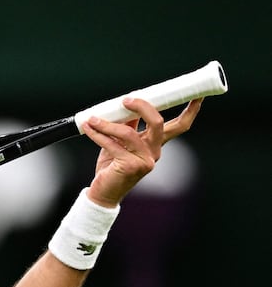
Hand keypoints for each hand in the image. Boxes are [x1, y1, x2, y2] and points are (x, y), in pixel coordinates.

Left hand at [81, 97, 202, 206]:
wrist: (103, 192)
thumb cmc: (112, 166)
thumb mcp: (120, 142)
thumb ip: (126, 125)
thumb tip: (124, 105)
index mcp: (156, 144)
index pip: (179, 126)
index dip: (190, 111)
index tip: (197, 95)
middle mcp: (154, 152)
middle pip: (157, 123)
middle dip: (143, 107)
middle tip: (126, 99)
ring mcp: (144, 161)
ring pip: (128, 133)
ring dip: (107, 124)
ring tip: (93, 119)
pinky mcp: (130, 166)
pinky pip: (112, 144)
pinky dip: (98, 134)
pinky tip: (88, 128)